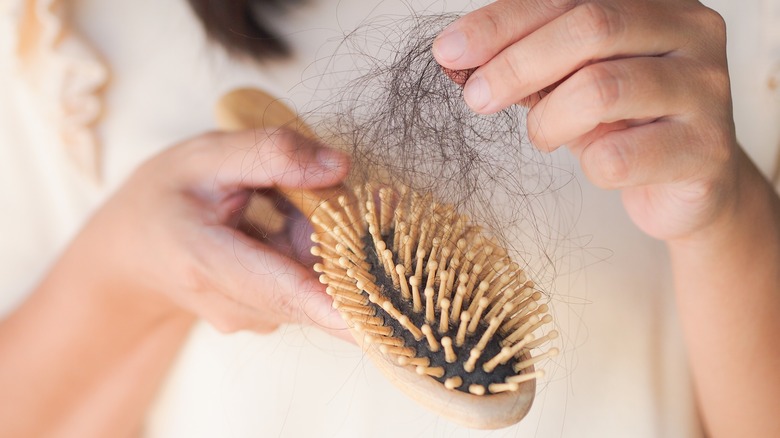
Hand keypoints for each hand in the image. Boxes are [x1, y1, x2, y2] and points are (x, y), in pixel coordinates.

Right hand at [71, 128, 351, 338]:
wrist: (135, 246)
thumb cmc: (168, 194)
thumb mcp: (207, 155)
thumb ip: (271, 154)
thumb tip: (339, 167)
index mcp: (205, 260)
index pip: (279, 288)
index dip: (332, 304)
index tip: (373, 320)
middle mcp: (233, 304)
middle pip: (314, 283)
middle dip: (347, 241)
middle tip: (356, 191)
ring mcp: (253, 317)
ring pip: (319, 284)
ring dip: (327, 241)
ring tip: (281, 200)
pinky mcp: (269, 316)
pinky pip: (313, 286)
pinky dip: (318, 251)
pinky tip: (284, 219)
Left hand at [433, 0, 739, 240]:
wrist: (688, 187)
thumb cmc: (623, 124)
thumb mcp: (572, 80)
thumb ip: (529, 59)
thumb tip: (457, 54)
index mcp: (655, 2)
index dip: (501, 22)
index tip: (449, 51)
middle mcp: (692, 31)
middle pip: (590, 27)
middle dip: (516, 64)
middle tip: (477, 98)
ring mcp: (706, 88)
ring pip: (601, 89)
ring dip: (549, 120)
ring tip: (545, 135)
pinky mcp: (708, 149)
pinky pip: (620, 156)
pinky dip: (589, 166)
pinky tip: (597, 164)